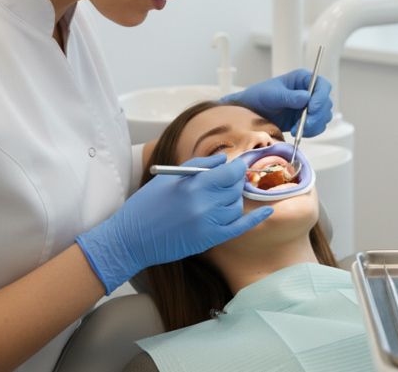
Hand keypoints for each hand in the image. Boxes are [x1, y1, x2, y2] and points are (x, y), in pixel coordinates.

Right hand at [75, 154, 271, 293]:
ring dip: (233, 199)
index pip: (230, 172)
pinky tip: (267, 211)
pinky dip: (255, 219)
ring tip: (219, 197)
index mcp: (194, 186)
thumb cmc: (145, 206)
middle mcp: (205, 205)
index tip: (237, 166)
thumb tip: (222, 158)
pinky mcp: (209, 240)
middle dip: (233, 182)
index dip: (237, 167)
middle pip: (235, 188)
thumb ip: (198, 165)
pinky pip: (239, 228)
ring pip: (236, 206)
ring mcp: (209, 225)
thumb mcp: (168, 178)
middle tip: (225, 181)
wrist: (130, 240)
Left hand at [221, 69, 333, 136]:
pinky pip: (317, 127)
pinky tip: (297, 132)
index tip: (311, 109)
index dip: (321, 97)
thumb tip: (306, 98)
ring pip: (324, 116)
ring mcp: (310, 106)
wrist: (253, 112)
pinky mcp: (307, 119)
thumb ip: (289, 97)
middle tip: (303, 125)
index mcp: (303, 79)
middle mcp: (310, 92)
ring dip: (313, 126)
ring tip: (296, 129)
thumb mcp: (272, 95)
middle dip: (316, 116)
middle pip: (326, 103)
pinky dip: (310, 132)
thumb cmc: (260, 97)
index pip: (322, 85)